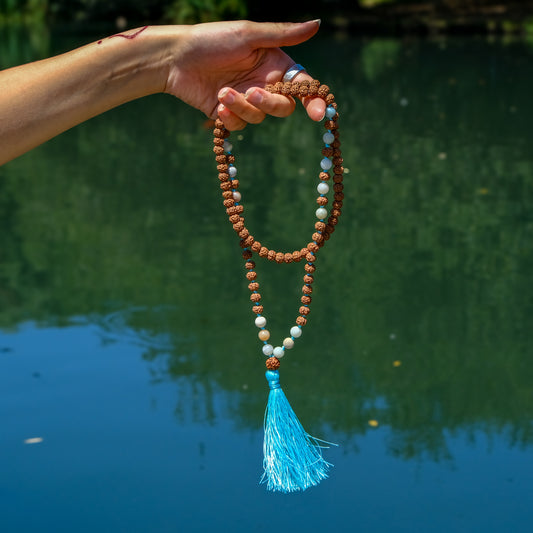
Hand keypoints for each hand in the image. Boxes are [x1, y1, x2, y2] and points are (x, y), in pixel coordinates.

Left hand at [164, 20, 324, 129]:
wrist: (174, 58)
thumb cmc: (211, 40)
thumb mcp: (248, 35)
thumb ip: (283, 34)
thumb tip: (317, 24)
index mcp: (273, 64)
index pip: (302, 86)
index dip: (313, 100)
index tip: (318, 114)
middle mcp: (263, 83)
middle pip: (283, 107)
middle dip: (269, 103)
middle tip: (251, 94)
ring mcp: (246, 100)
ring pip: (259, 117)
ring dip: (242, 107)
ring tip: (222, 92)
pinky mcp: (229, 114)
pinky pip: (240, 125)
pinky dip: (231, 117)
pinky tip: (218, 104)